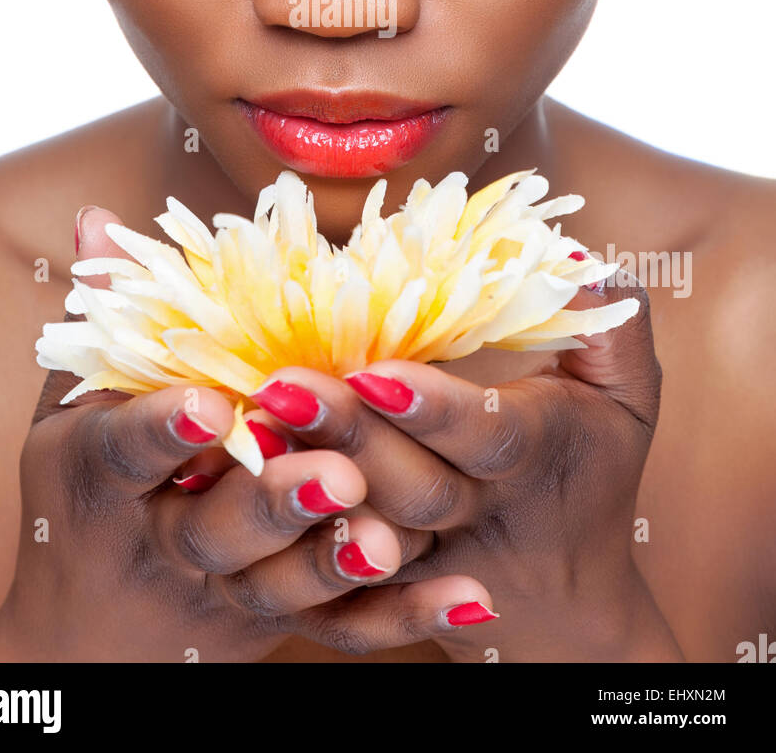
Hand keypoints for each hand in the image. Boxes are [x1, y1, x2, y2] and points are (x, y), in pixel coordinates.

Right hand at [0, 210, 445, 663]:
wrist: (96, 623)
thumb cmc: (90, 483)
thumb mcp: (80, 400)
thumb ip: (108, 315)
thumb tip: (102, 217)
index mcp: (101, 475)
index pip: (124, 452)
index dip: (161, 432)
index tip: (210, 406)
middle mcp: (163, 539)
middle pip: (211, 531)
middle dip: (271, 503)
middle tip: (335, 474)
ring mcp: (224, 588)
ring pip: (279, 587)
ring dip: (337, 564)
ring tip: (390, 538)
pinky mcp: (278, 619)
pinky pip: (341, 629)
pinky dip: (404, 617)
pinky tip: (468, 598)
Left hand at [251, 279, 683, 661]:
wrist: (562, 600)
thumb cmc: (590, 469)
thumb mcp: (627, 397)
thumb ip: (612, 323)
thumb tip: (576, 252)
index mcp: (532, 454)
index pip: (484, 434)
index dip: (432, 407)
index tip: (375, 371)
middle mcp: (473, 509)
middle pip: (409, 485)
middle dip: (347, 434)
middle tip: (280, 385)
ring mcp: (421, 551)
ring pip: (360, 529)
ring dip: (303, 479)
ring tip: (248, 421)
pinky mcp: (374, 578)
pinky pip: (326, 564)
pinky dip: (281, 526)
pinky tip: (226, 475)